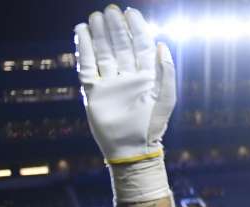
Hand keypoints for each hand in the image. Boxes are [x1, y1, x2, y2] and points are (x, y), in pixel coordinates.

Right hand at [75, 6, 175, 163]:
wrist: (132, 149)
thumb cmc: (152, 127)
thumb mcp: (166, 98)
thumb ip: (166, 71)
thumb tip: (162, 45)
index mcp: (147, 76)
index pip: (141, 45)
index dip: (136, 28)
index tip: (130, 12)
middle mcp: (127, 77)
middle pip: (120, 45)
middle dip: (115, 27)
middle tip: (109, 11)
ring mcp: (110, 83)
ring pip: (103, 52)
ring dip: (100, 35)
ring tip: (95, 17)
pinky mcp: (94, 92)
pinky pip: (87, 66)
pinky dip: (84, 49)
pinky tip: (82, 33)